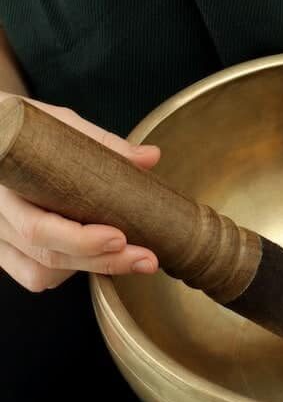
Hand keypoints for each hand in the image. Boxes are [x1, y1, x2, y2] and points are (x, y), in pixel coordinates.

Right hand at [0, 94, 160, 291]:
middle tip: (146, 259)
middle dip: (103, 261)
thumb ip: (102, 143)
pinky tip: (95, 257)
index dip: (80, 239)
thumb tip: (150, 157)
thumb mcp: (59, 125)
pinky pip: (33, 276)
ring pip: (40, 272)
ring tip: (131, 257)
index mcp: (7, 183)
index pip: (37, 227)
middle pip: (47, 255)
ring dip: (90, 269)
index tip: (119, 238)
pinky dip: (67, 273)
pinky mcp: (5, 250)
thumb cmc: (24, 130)